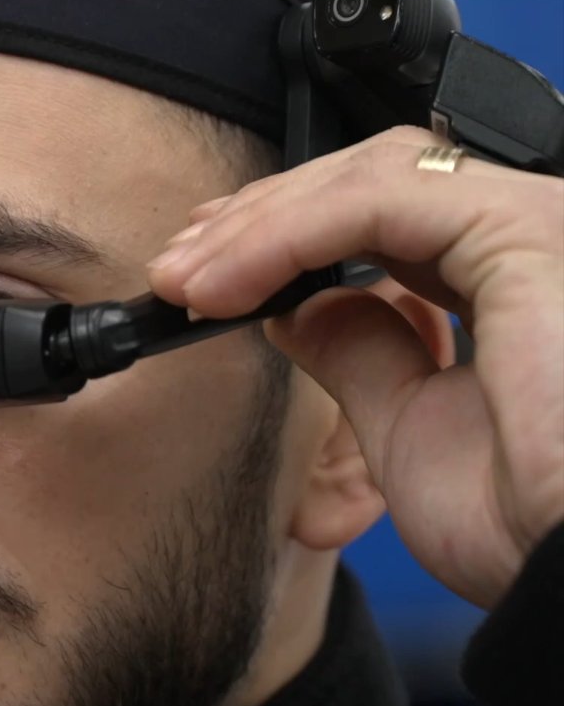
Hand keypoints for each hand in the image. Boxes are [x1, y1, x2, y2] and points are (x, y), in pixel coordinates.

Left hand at [147, 126, 563, 608]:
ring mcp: (540, 223)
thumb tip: (297, 309)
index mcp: (523, 277)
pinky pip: (376, 202)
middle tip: (177, 271)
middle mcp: (538, 234)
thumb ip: (361, 352)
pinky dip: (284, 236)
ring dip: (258, 228)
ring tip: (185, 282)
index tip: (207, 277)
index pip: (391, 212)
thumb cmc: (523, 526)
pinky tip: (223, 285)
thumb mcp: (410, 426)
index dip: (289, 233)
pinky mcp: (526, 229)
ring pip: (369, 179)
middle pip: (376, 179)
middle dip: (261, 220)